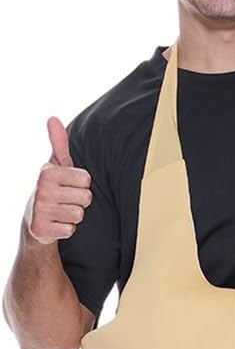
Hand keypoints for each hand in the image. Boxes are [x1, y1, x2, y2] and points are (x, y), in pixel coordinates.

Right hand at [23, 116, 92, 245]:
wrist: (34, 220)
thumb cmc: (52, 189)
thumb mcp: (56, 166)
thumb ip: (59, 143)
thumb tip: (52, 118)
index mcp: (48, 172)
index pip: (86, 180)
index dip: (81, 185)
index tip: (68, 186)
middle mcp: (42, 190)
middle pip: (86, 198)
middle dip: (79, 202)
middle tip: (65, 201)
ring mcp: (40, 210)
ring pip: (79, 215)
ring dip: (73, 216)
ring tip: (61, 212)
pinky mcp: (41, 229)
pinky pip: (70, 230)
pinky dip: (66, 229)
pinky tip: (56, 224)